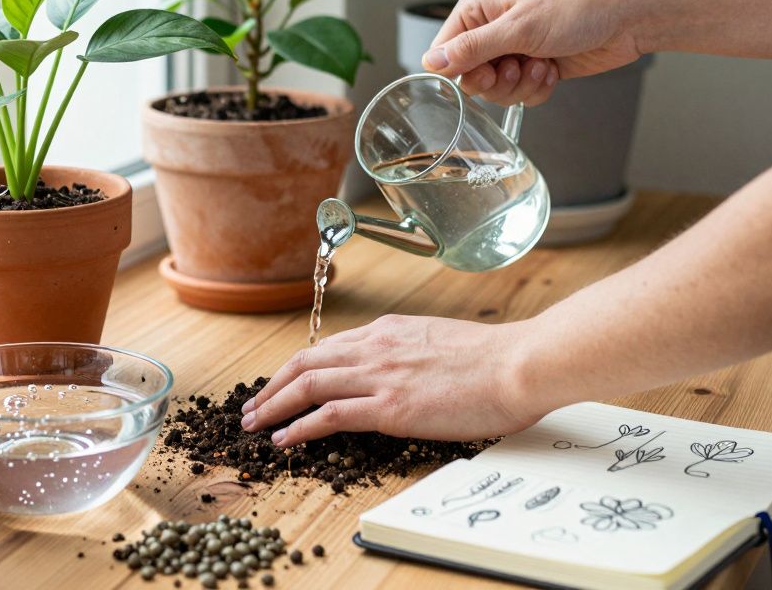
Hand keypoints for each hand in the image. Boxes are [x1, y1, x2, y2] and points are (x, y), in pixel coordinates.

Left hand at [239, 314, 545, 446]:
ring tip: (255, 425)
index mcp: (389, 331)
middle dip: (272, 386)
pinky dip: (299, 427)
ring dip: (274, 406)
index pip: (329, 348)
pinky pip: (328, 415)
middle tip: (253, 406)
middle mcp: (376, 347)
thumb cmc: (495, 359)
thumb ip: (414, 353)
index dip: (298, 367)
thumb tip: (406, 369)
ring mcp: (379, 376)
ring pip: (307, 385)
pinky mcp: (388, 406)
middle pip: (305, 362)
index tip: (283, 383)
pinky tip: (285, 439)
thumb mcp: (441, 342)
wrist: (518, 364)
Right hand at [423, 0, 644, 104]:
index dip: (460, 70)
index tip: (485, 70)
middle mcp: (492, 28)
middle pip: (469, 76)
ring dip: (519, 85)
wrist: (628, 16)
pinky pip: (520, 94)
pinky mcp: (535, 66)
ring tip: (542, 64)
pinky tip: (553, 69)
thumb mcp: (519, 27)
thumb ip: (472, 48)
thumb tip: (431, 62)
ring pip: (495, 90)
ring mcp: (515, 48)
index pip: (443, 51)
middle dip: (495, 81)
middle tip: (516, 67)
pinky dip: (536, 88)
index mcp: (479, 7)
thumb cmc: (579, 5)